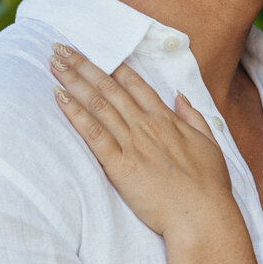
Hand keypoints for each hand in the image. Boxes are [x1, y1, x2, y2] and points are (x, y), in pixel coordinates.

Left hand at [51, 45, 236, 242]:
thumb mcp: (209, 143)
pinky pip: (93, 134)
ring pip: (98, 104)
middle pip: (109, 87)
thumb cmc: (209, 186)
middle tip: (60, 47)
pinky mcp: (120, 165)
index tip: (93, 50)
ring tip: (53, 63)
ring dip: (74, 81)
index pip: (134, 83)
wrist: (202, 216)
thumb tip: (179, 96)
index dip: (111, 65)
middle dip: (83, 64)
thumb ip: (193, 116)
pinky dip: (75, 114)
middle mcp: (146, 125)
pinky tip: (59, 97)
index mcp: (166, 119)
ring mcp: (133, 143)